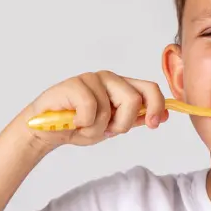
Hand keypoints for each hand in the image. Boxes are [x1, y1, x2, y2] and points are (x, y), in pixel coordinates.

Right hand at [20, 71, 168, 150]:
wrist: (46, 131)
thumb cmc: (78, 126)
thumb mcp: (112, 126)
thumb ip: (136, 119)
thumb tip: (163, 115)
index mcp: (122, 86)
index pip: (149, 89)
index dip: (157, 106)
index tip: (154, 124)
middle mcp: (109, 79)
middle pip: (134, 100)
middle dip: (123, 124)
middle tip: (107, 130)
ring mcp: (91, 79)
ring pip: (111, 109)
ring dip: (97, 128)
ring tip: (83, 126)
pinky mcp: (74, 84)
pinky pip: (91, 109)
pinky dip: (83, 124)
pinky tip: (73, 121)